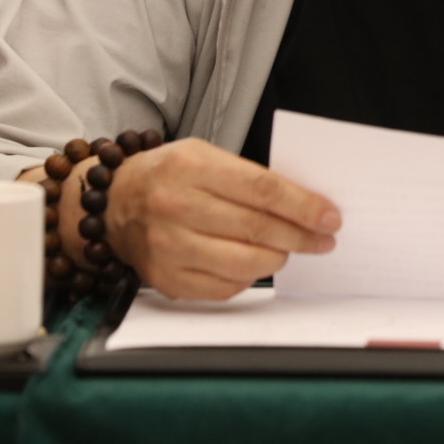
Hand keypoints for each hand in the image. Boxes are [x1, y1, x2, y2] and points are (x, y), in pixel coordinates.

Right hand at [99, 138, 341, 300]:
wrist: (114, 201)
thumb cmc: (169, 175)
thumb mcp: (205, 156)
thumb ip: (249, 178)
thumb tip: (304, 205)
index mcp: (191, 166)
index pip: (262, 190)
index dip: (303, 206)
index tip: (329, 217)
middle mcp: (176, 206)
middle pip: (257, 228)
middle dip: (300, 237)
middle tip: (323, 240)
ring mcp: (168, 246)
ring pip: (244, 263)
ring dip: (278, 259)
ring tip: (289, 250)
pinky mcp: (166, 278)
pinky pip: (223, 287)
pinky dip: (248, 278)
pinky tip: (255, 265)